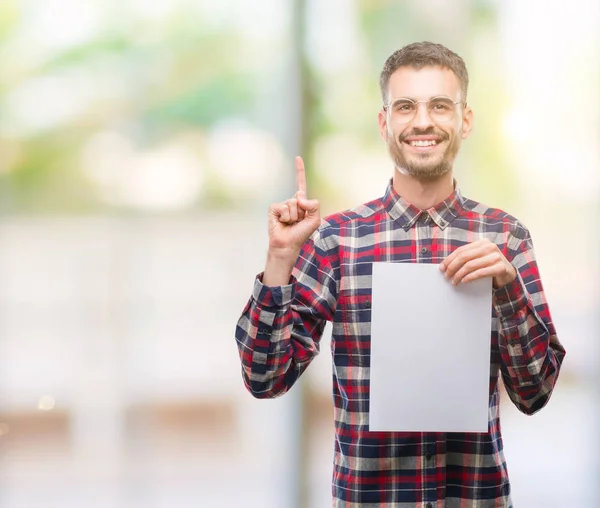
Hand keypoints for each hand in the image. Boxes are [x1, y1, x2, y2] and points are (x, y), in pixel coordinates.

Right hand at [263, 157, 319, 285]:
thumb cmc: (302, 234)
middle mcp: (291, 202)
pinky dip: (285, 217)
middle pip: (300, 198)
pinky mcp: (274, 209)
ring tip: (290, 224)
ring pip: (292, 203)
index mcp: (302, 203)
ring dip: (294, 216)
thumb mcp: (315, 220)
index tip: (297, 158)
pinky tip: (282, 223)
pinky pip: (283, 207)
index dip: (299, 171)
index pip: (301, 184)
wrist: (288, 244)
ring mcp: (282, 205)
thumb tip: (299, 196)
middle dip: (302, 212)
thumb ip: (314, 205)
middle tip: (297, 223)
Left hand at [439, 238, 516, 287]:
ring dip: (459, 275)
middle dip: (452, 267)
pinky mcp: (501, 267)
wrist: (509, 274)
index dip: (449, 259)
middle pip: (464, 257)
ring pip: (470, 265)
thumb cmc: (490, 266)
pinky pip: (480, 272)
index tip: (442, 268)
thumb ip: (467, 258)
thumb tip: (446, 265)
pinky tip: (464, 281)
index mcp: (482, 242)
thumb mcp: (478, 258)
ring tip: (454, 281)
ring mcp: (496, 257)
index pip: (461, 250)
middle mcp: (490, 247)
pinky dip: (470, 277)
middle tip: (446, 276)